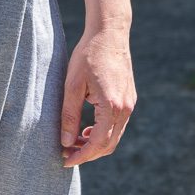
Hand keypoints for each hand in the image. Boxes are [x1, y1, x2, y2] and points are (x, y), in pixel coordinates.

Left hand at [59, 24, 135, 165]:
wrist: (110, 33)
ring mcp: (130, 103)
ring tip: (73, 141)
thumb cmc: (88, 55)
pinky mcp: (130, 98)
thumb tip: (65, 141)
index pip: (98, 143)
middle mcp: (125, 107)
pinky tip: (87, 129)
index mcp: (111, 105)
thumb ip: (69, 115)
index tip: (66, 161)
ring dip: (95, 144)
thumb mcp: (72, 85)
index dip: (81, 156)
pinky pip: (118, 124)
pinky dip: (103, 132)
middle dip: (88, 153)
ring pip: (114, 136)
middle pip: (109, 144)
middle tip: (67, 153)